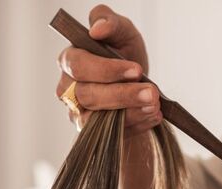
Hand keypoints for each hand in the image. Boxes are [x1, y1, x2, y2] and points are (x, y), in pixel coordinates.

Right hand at [56, 5, 161, 135]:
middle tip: (151, 93)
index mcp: (69, 60)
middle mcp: (67, 89)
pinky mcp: (90, 133)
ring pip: (96, 119)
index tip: (136, 70)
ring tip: (154, 105)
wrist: (136, 86)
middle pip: (88, 95)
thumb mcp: (123, 32)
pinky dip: (134, 125)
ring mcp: (77, 114)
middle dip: (122, 94)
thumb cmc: (125, 55)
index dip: (106, 70)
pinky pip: (109, 134)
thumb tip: (97, 29)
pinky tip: (152, 116)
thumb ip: (110, 22)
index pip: (79, 66)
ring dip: (130, 113)